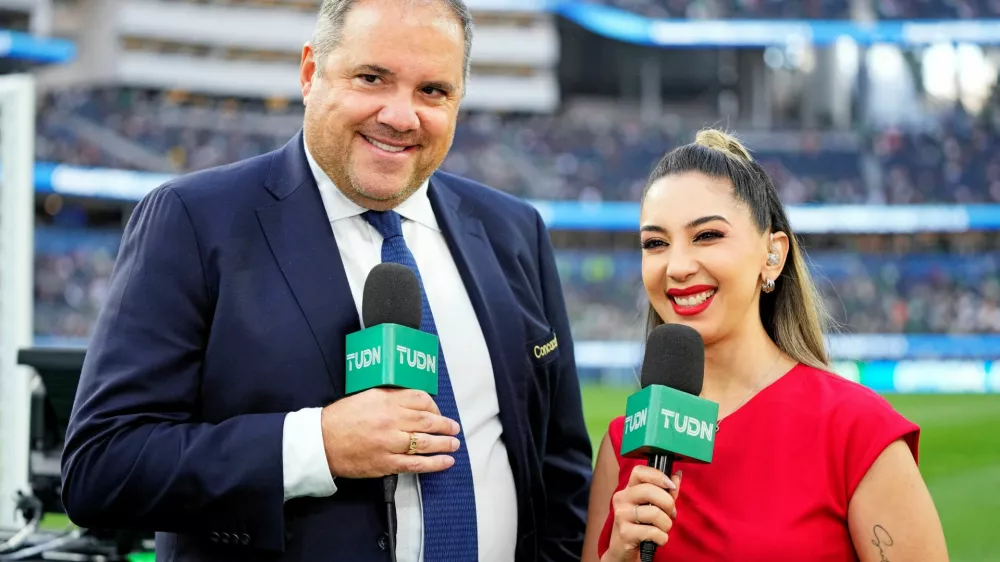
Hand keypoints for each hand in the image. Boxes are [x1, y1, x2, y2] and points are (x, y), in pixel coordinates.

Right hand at [320, 388, 460, 477]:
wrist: (321, 442)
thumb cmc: (340, 418)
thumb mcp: (366, 397)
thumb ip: (389, 397)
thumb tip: (411, 401)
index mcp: (386, 400)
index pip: (420, 400)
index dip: (434, 407)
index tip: (438, 413)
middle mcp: (392, 420)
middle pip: (427, 421)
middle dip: (445, 425)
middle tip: (454, 428)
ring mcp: (391, 442)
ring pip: (426, 442)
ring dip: (444, 443)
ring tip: (454, 444)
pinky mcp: (387, 463)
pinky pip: (416, 464)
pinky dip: (435, 463)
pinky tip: (446, 462)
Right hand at [604, 466, 681, 561]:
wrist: (623, 551)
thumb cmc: (640, 527)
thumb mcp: (653, 507)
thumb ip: (666, 492)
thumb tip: (677, 475)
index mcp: (629, 490)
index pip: (639, 471)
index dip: (658, 475)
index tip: (670, 485)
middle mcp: (622, 499)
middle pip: (649, 490)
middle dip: (668, 504)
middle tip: (670, 514)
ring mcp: (621, 515)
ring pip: (655, 513)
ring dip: (666, 525)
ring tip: (662, 529)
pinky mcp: (625, 533)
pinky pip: (654, 532)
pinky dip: (662, 538)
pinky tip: (657, 540)